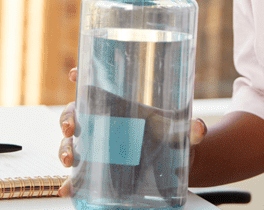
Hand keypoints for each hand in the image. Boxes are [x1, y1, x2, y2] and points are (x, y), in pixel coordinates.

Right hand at [56, 67, 206, 196]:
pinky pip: (79, 174)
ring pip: (70, 142)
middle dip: (66, 118)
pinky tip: (68, 189)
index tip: (75, 74)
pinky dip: (70, 183)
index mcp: (117, 105)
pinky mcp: (98, 169)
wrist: (175, 166)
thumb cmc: (172, 138)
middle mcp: (102, 123)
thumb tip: (198, 128)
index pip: (94, 85)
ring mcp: (97, 146)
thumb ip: (190, 130)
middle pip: (74, 112)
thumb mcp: (181, 131)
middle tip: (70, 126)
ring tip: (69, 160)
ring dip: (64, 149)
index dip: (81, 77)